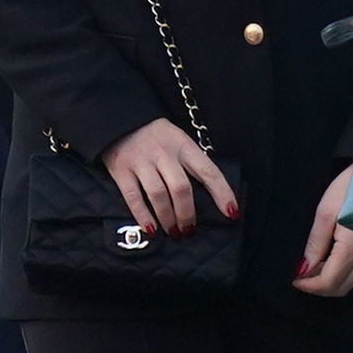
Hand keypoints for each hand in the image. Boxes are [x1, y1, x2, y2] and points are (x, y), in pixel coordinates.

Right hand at [102, 117, 235, 238]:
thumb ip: (191, 163)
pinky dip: (143, 216)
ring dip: (168, 218)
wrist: (121, 120)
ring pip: (158, 195)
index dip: (222, 193)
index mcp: (184, 145)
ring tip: (173, 232)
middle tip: (190, 230)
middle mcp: (163, 153)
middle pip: (181, 188)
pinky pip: (133, 197)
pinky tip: (152, 229)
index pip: (208, 171)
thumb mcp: (179, 141)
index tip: (231, 212)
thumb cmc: (157, 137)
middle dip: (187, 214)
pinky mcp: (121, 170)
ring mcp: (141, 161)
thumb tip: (209, 196)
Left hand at [294, 163, 352, 296]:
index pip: (329, 283)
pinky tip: (332, 258)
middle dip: (319, 287)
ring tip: (314, 265)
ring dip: (330, 280)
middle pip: (341, 288)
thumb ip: (316, 243)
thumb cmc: (352, 186)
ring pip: (351, 282)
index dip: (309, 286)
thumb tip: (305, 268)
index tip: (295, 279)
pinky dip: (342, 272)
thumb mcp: (326, 211)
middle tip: (302, 275)